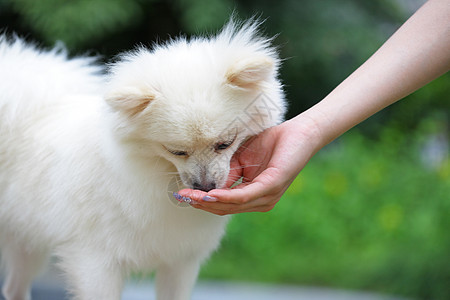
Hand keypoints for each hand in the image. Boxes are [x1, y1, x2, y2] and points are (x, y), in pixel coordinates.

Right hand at [176, 115, 320, 214]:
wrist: (299, 131)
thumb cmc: (271, 142)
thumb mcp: (240, 157)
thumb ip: (226, 170)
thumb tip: (206, 182)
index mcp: (252, 194)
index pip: (223, 203)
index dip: (202, 200)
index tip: (182, 194)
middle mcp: (260, 201)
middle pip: (224, 208)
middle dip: (201, 203)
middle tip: (181, 197)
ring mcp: (267, 196)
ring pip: (232, 205)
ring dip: (209, 202)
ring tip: (191, 197)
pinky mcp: (272, 186)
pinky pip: (245, 195)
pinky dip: (226, 196)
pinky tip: (211, 194)